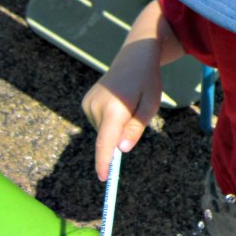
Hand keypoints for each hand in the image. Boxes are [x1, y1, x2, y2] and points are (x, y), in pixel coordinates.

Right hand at [82, 39, 162, 180]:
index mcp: (114, 108)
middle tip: (135, 113)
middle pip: (107, 138)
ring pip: (102, 131)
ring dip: (115, 128)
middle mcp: (96, 106)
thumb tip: (121, 150)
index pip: (105, 142)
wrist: (134, 57)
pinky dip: (109, 121)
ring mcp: (88, 103)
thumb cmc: (147, 82)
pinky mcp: (85, 101)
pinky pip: (98, 122)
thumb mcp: (149, 106)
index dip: (104, 162)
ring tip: (127, 105)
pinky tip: (118, 104)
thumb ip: (135, 129)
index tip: (104, 178)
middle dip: (120, 138)